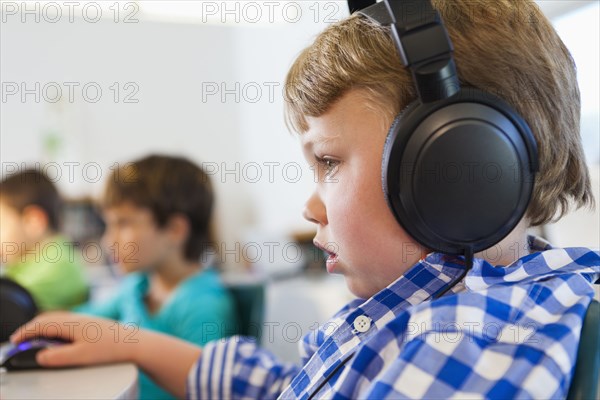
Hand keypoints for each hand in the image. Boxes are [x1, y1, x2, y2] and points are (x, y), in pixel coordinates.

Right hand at [10, 311, 139, 366]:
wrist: (134, 342)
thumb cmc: (110, 349)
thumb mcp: (80, 356)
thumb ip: (57, 357)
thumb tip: (39, 356)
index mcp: (71, 324)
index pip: (42, 325)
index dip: (25, 332)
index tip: (14, 340)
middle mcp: (76, 318)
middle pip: (47, 319)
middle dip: (31, 328)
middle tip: (19, 339)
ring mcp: (84, 319)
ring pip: (57, 319)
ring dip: (42, 326)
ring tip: (33, 338)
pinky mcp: (90, 323)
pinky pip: (65, 321)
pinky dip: (53, 326)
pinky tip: (55, 335)